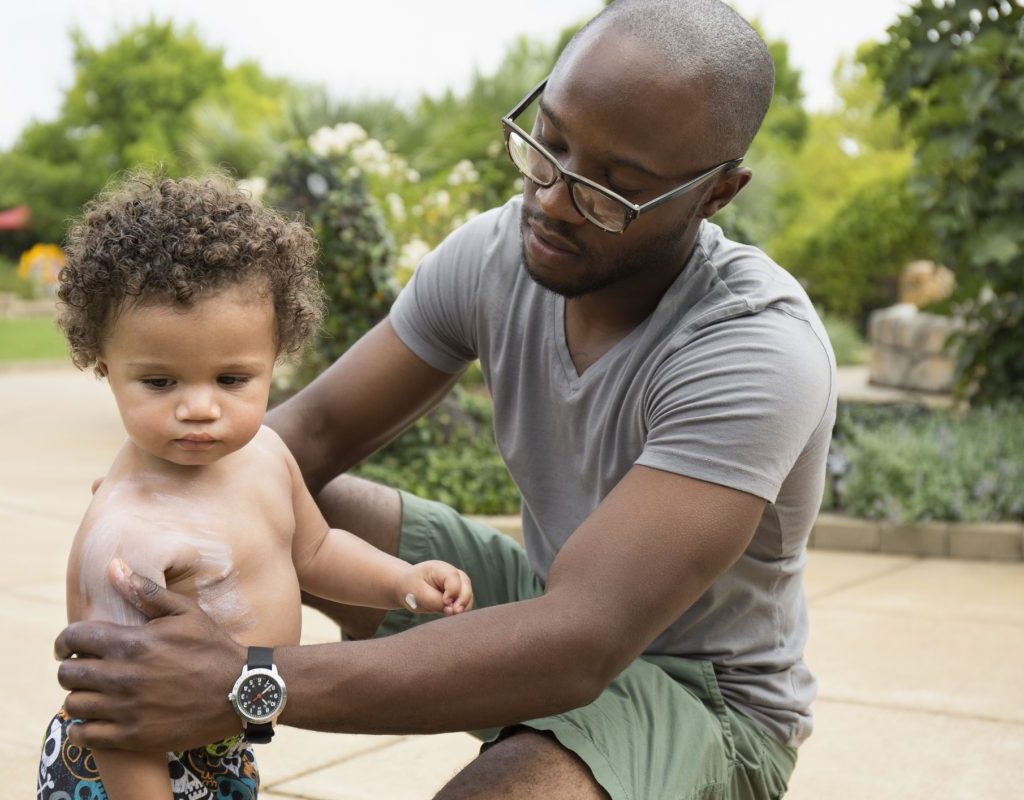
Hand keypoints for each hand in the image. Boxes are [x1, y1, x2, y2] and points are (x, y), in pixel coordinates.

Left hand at [54, 559, 244, 751]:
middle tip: (86, 669)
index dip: (65, 641)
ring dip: (80, 696)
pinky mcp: (132, 736)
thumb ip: (145, 592)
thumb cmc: (213, 648)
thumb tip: (113, 566)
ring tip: (96, 693)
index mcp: (132, 643)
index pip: (74, 638)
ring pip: (73, 703)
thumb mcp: (185, 613)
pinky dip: (83, 727)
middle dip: (72, 668)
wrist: (240, 692)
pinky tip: (97, 719)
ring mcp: (126, 709)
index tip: (69, 647)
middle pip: (67, 673)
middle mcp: (123, 676)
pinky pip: (85, 735)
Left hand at [397, 560, 472, 615]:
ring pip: (468, 594)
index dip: (452, 592)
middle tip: (454, 613)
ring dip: (464, 606)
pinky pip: (465, 602)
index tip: (445, 602)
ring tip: (453, 615)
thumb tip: (452, 610)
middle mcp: (452, 573)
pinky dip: (462, 610)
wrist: (406, 587)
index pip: (453, 578)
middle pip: (465, 585)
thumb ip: (435, 601)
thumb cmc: (411, 587)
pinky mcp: (457, 594)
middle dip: (463, 600)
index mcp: (440, 568)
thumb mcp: (419, 593)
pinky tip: (454, 616)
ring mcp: (457, 583)